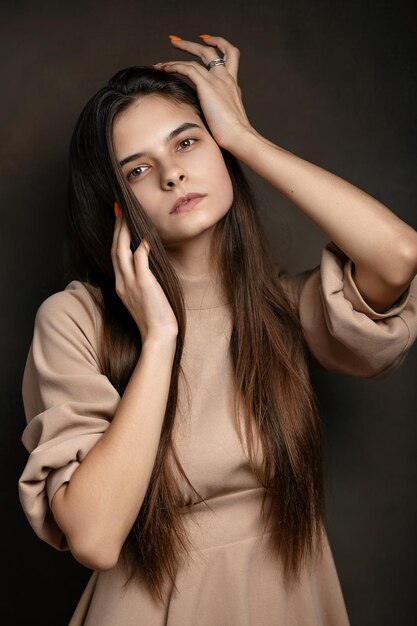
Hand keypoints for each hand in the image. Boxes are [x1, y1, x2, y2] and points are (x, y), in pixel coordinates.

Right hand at [111, 210, 178, 342]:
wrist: (158, 336)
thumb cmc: (156, 318)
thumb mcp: (145, 296)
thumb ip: (143, 279)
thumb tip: (147, 261)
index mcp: (121, 286)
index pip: (115, 256)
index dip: (116, 238)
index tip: (119, 222)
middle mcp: (122, 283)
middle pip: (115, 250)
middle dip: (117, 228)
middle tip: (119, 210)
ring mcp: (131, 284)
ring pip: (121, 252)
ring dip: (124, 232)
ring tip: (127, 215)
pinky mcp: (143, 285)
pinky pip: (139, 260)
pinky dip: (141, 247)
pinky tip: (145, 236)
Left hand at [154, 34, 252, 150]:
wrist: (238, 136)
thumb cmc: (233, 134)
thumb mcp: (226, 117)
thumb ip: (217, 109)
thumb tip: (203, 115)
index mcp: (233, 84)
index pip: (230, 56)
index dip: (219, 45)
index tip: (207, 42)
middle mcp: (226, 77)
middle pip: (213, 50)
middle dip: (195, 43)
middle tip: (178, 41)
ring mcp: (217, 80)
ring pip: (198, 55)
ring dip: (181, 50)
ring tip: (166, 53)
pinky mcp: (207, 85)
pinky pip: (187, 68)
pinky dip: (174, 65)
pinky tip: (164, 68)